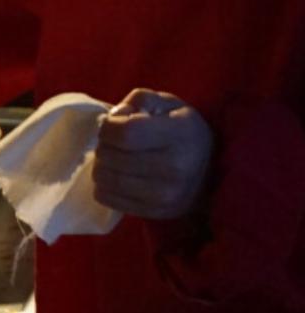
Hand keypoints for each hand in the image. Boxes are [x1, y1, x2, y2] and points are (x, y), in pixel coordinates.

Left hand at [93, 89, 212, 219]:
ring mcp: (165, 195)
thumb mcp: (169, 104)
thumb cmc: (182, 132)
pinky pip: (106, 198)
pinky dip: (104, 186)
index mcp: (181, 134)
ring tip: (114, 159)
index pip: (124, 133)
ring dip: (101, 166)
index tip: (113, 125)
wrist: (210, 173)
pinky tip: (117, 176)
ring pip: (105, 179)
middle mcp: (175, 168)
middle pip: (110, 157)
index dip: (108, 127)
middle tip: (113, 144)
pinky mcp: (155, 213)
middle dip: (104, 146)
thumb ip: (140, 99)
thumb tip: (116, 115)